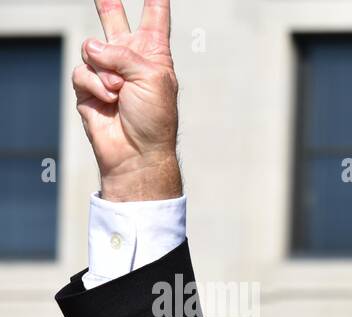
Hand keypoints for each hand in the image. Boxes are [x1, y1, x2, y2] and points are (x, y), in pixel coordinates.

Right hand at [73, 0, 180, 201]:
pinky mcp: (87, 85)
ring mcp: (106, 70)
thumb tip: (92, 49)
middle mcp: (129, 57)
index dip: (154, 0)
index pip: (155, 17)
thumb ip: (123, 54)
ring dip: (106, 72)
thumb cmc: (154, 117)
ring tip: (120, 93)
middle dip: (107, 2)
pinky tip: (108, 101)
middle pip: (114, 19)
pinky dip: (95, 85)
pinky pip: (82, 71)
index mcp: (154, 52)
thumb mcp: (152, 77)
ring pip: (92, 49)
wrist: (137, 152)